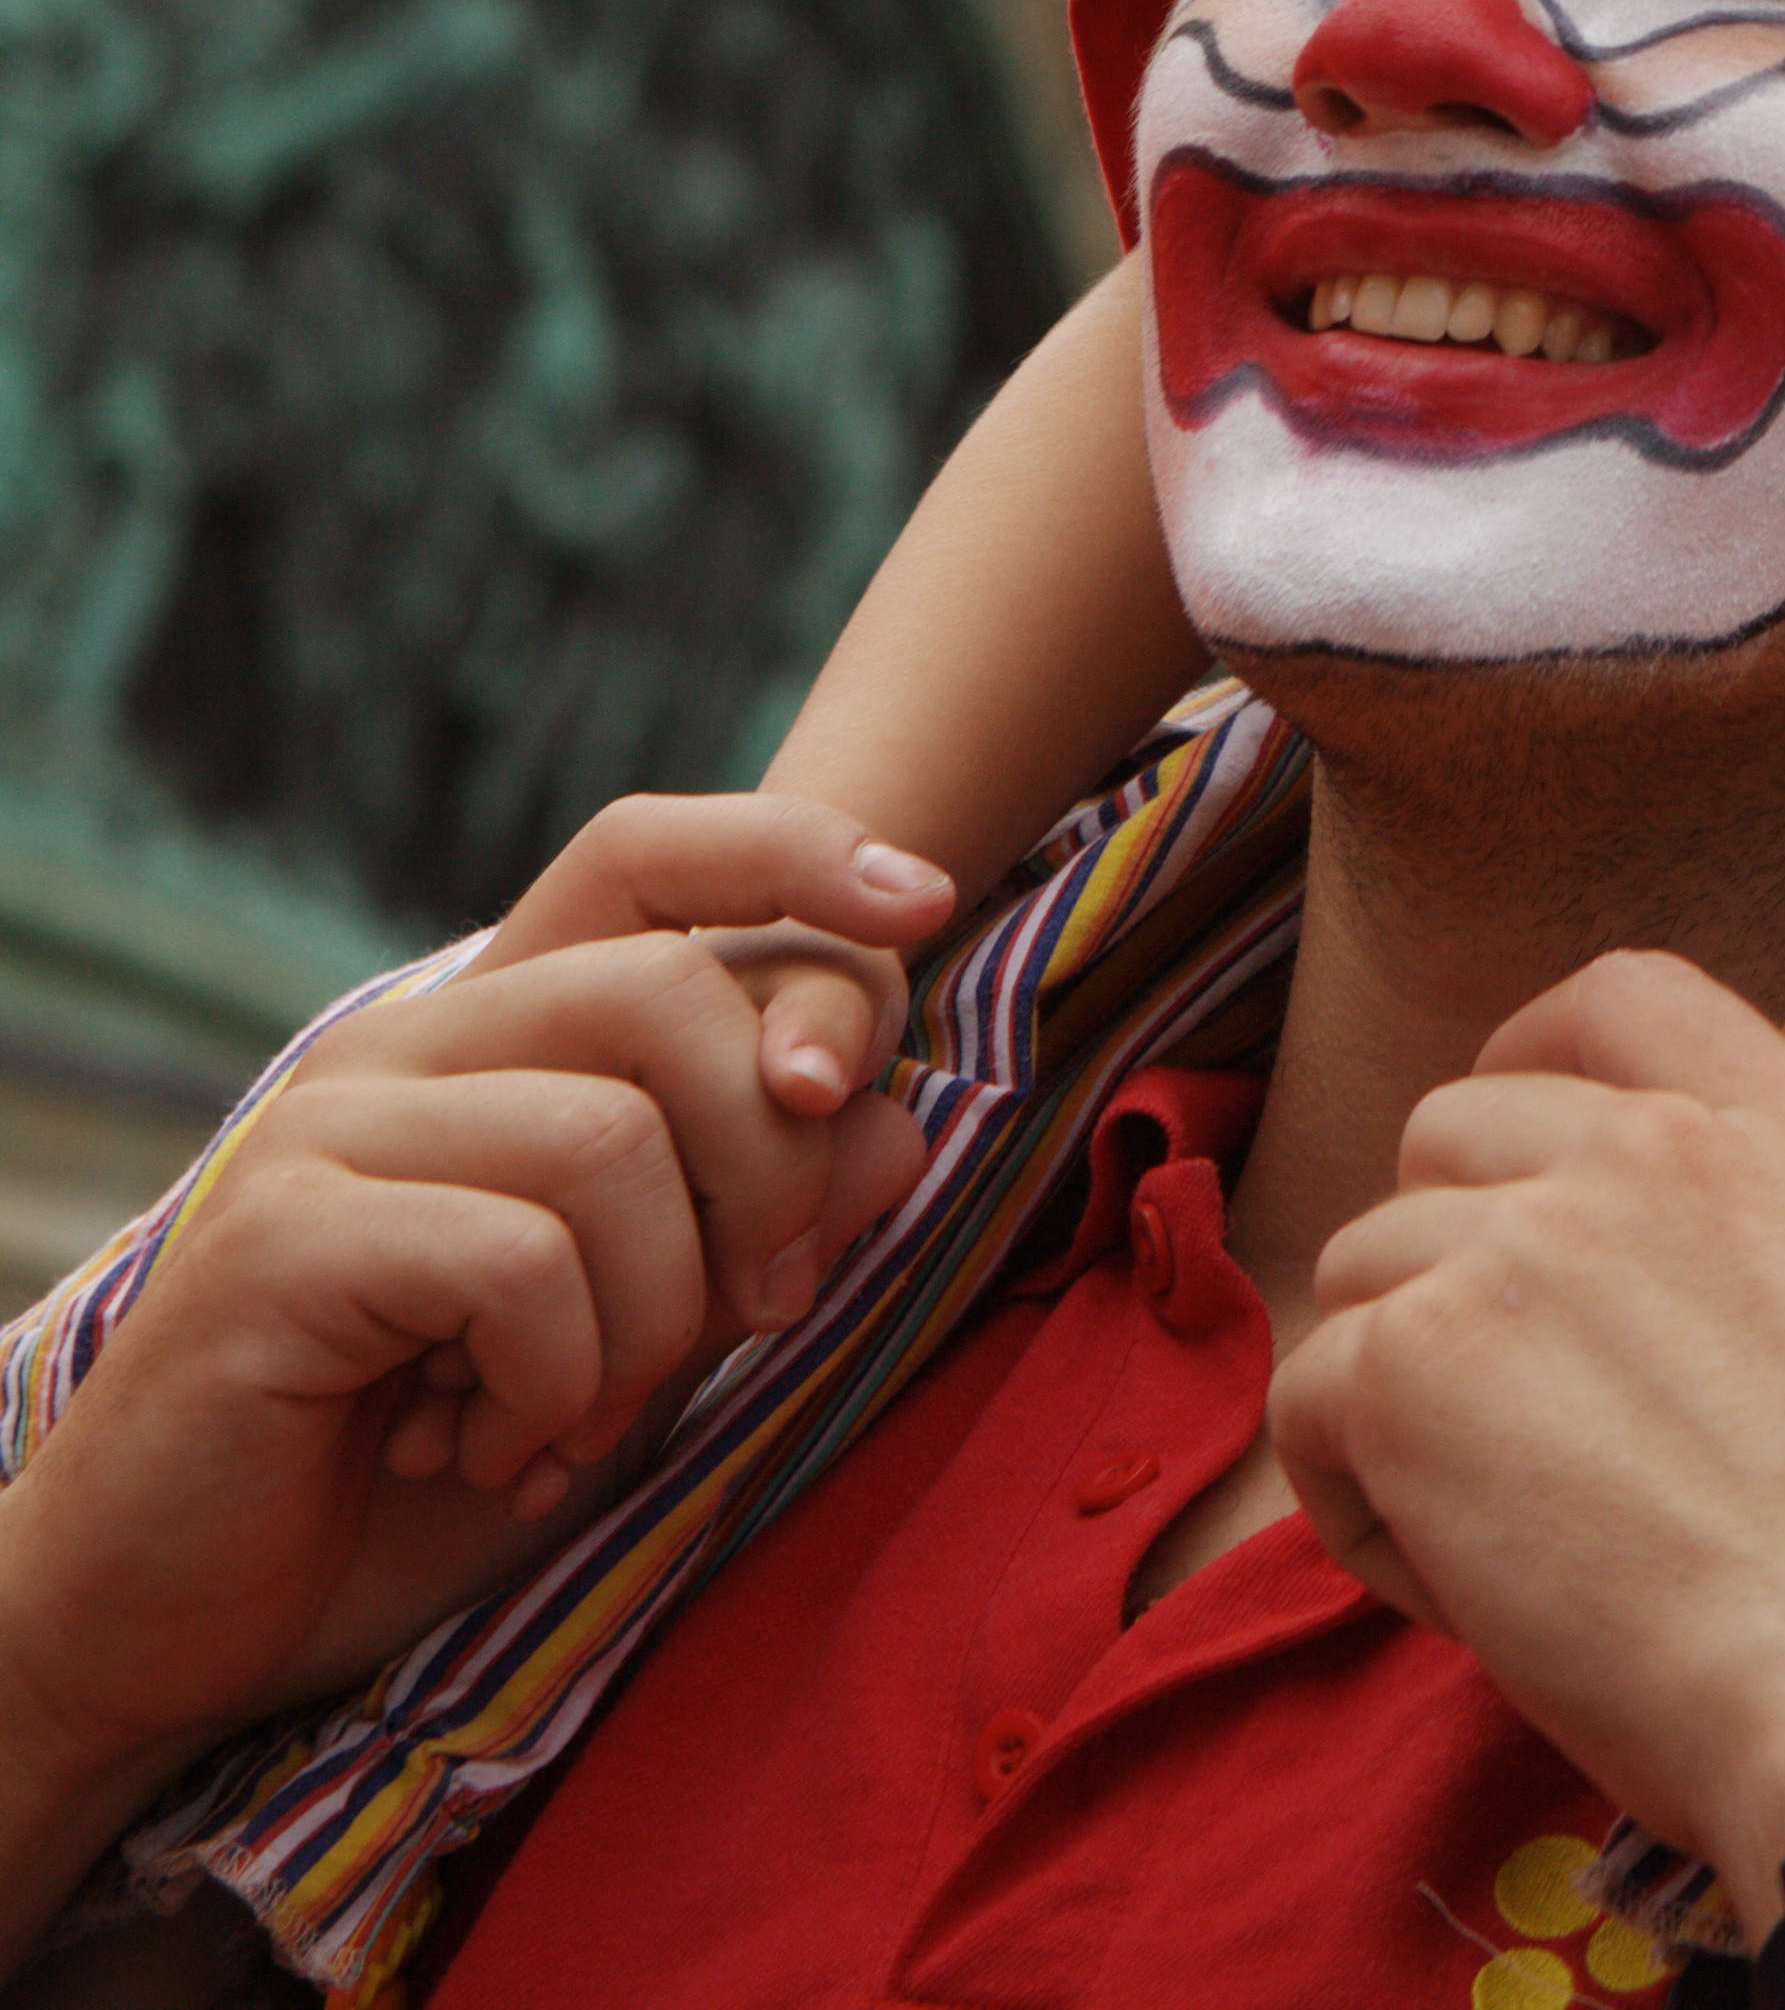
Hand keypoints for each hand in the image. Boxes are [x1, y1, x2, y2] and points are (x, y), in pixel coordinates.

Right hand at [0, 800, 938, 1957]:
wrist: (172, 1622)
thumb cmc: (405, 1480)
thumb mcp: (628, 1350)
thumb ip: (751, 1236)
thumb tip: (900, 1120)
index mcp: (484, 1035)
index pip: (641, 851)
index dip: (789, 855)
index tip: (924, 903)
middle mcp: (406, 1042)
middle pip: (671, 991)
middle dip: (771, 1167)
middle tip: (759, 1315)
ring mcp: (335, 1126)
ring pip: (612, 1136)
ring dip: (654, 1314)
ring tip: (583, 1419)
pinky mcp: (286, 1235)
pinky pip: (518, 1257)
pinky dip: (556, 1378)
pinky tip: (496, 1450)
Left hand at [1267, 953, 1784, 1938]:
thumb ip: (1771, 1224)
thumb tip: (1646, 1270)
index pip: (1618, 1001)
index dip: (1533, 1060)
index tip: (1507, 1160)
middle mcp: (1654, 1150)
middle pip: (1455, 1137)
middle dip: (1451, 1266)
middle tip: (1512, 1426)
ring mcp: (1525, 1241)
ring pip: (1369, 1270)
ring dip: (1402, 1396)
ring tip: (1496, 1537)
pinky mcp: (1418, 1359)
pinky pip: (1314, 1400)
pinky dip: (1356, 1505)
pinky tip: (1456, 1592)